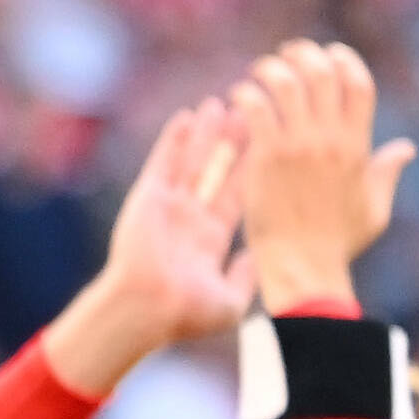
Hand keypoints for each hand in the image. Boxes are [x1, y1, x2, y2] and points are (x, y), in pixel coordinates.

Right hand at [46, 101, 252, 393]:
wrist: (147, 310)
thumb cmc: (187, 313)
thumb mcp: (231, 300)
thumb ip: (246, 277)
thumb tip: (260, 258)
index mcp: (211, 240)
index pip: (238, 197)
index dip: (253, 172)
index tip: (270, 149)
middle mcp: (191, 218)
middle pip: (218, 171)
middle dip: (234, 143)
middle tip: (252, 113)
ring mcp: (170, 205)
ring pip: (193, 160)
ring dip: (207, 133)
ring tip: (222, 104)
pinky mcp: (149, 196)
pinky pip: (164, 161)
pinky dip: (174, 138)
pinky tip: (187, 115)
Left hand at [232, 39, 415, 311]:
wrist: (304, 267)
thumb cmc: (338, 243)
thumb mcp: (375, 207)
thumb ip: (388, 171)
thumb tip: (407, 149)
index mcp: (358, 148)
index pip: (358, 84)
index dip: (344, 60)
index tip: (329, 54)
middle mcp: (331, 141)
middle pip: (322, 72)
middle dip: (303, 54)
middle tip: (287, 56)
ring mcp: (299, 147)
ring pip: (286, 81)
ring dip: (271, 68)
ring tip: (260, 73)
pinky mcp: (267, 157)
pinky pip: (255, 105)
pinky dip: (246, 93)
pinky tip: (240, 98)